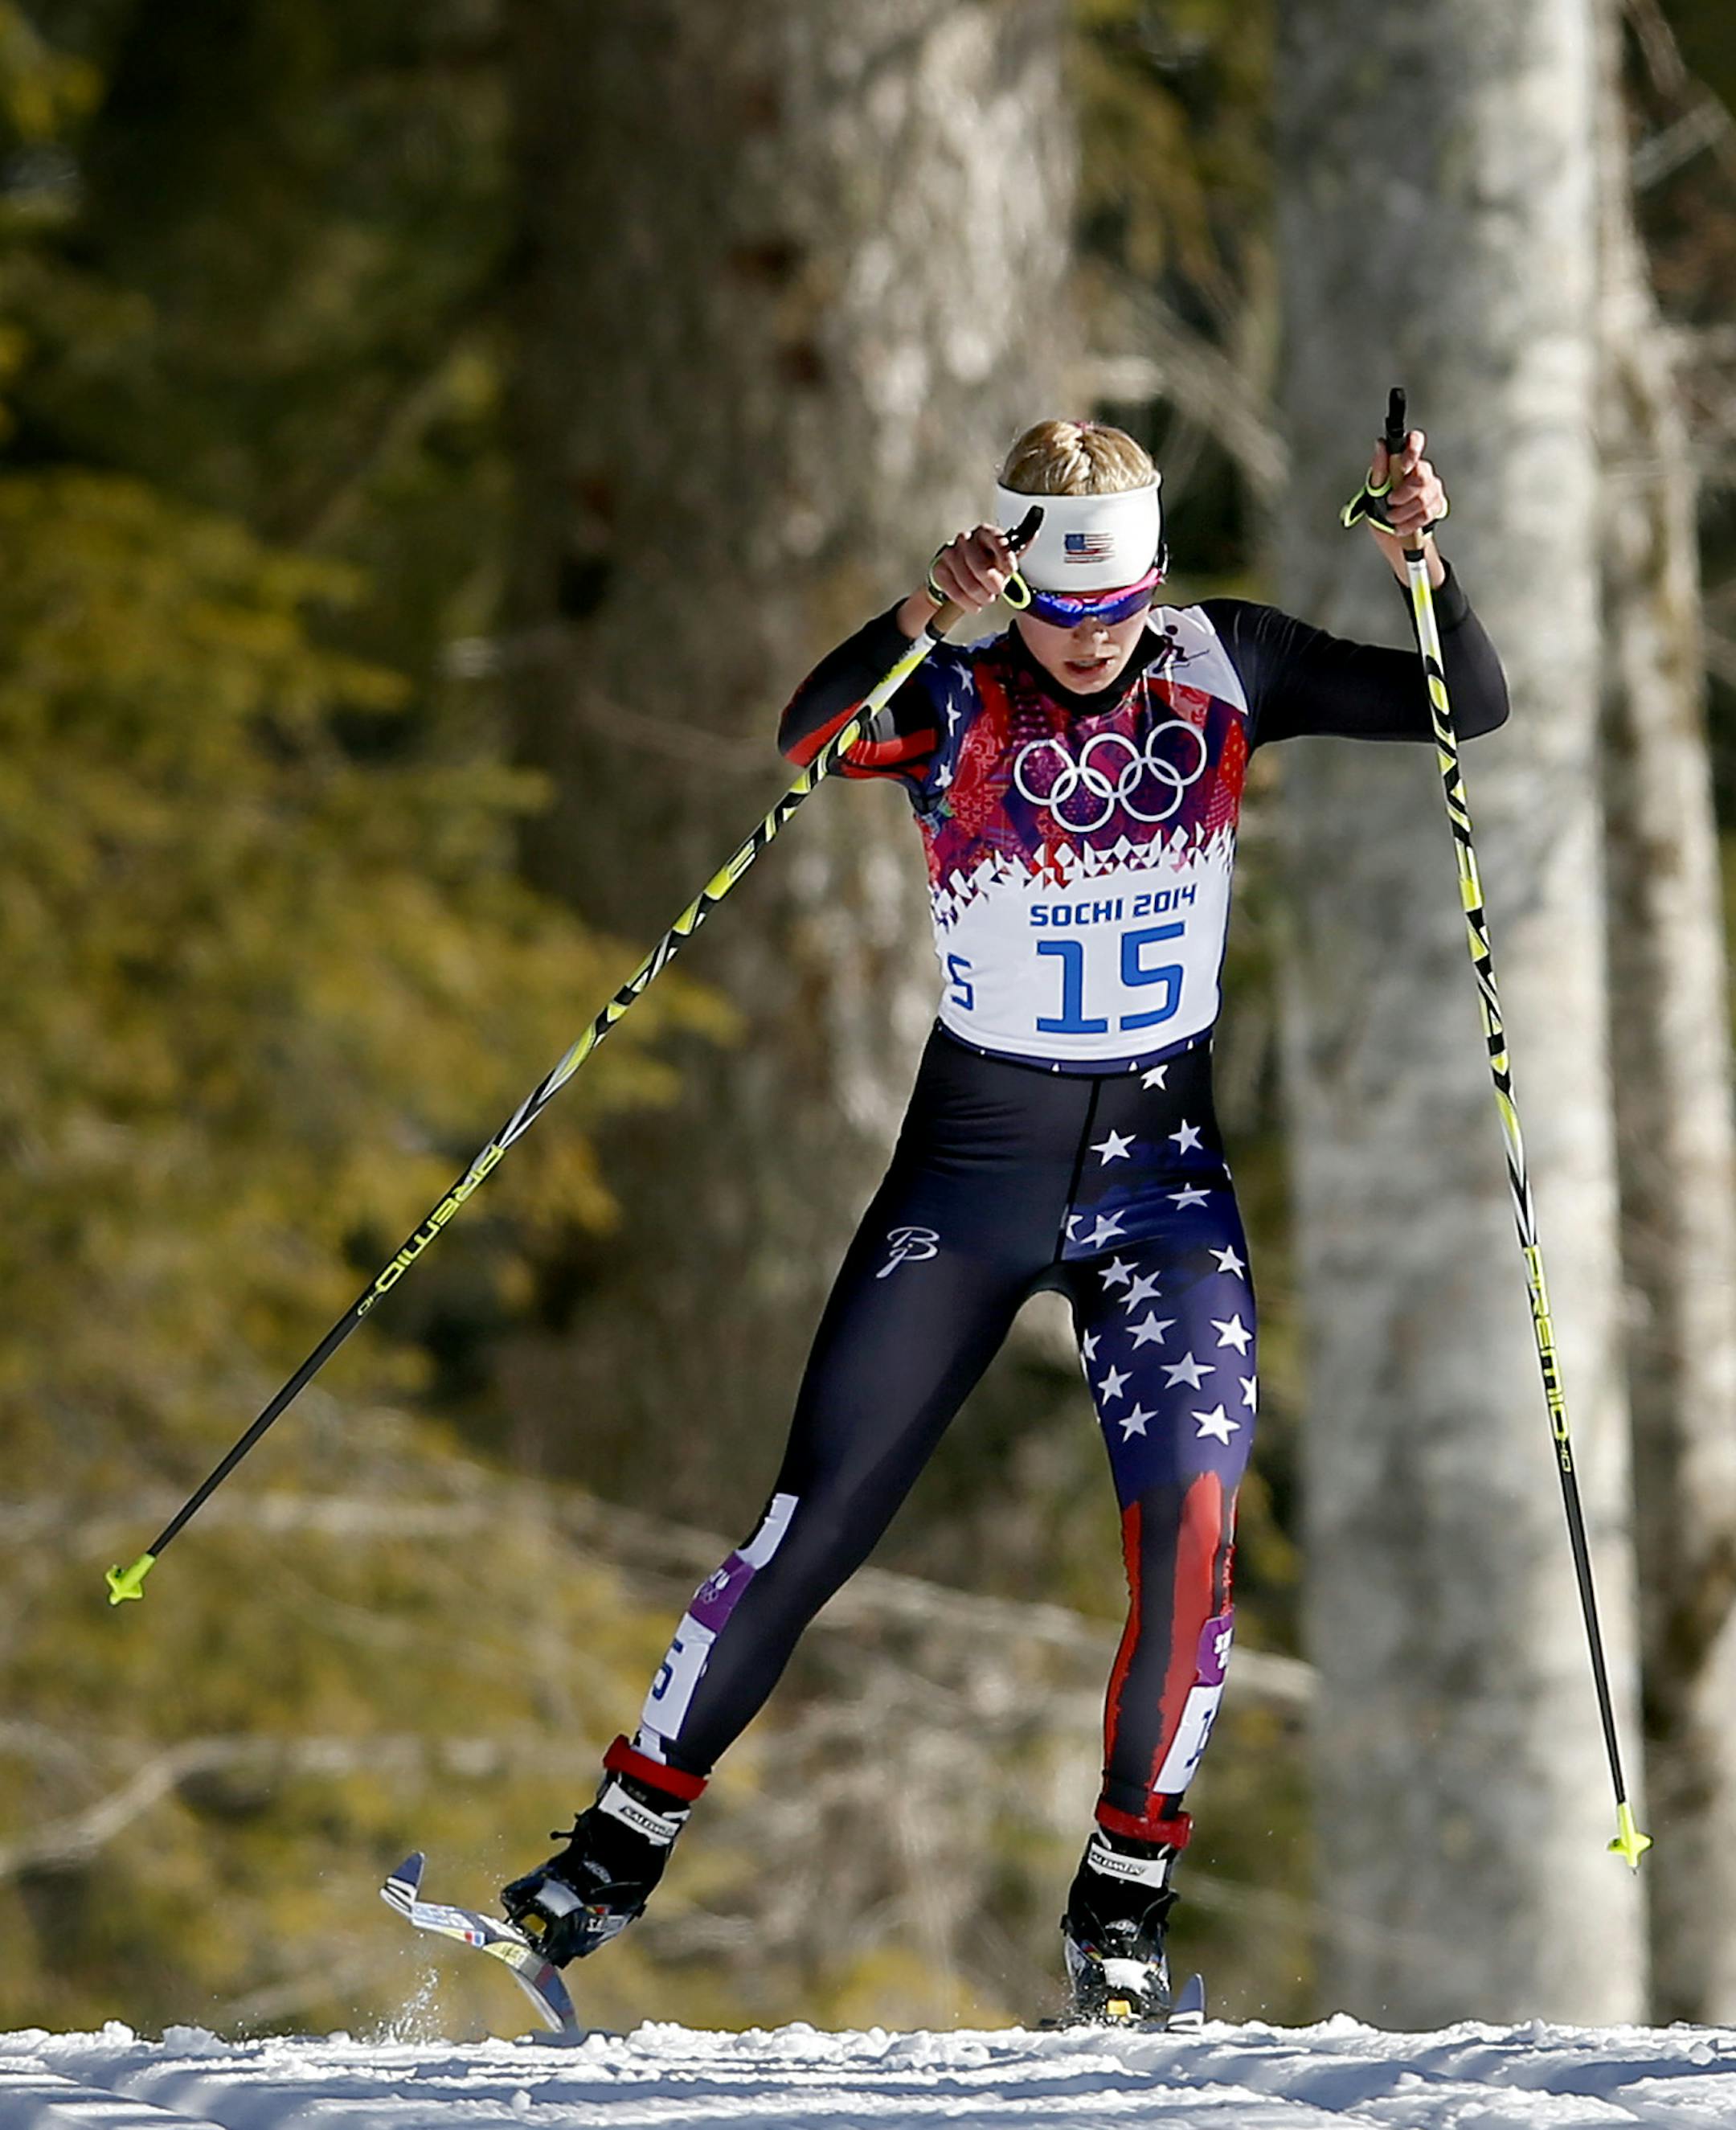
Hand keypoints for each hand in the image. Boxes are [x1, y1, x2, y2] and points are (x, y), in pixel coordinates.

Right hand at [926, 524, 1017, 612]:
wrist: (960, 574)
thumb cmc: (986, 564)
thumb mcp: (1003, 558)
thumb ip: (1017, 549)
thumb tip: (1032, 535)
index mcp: (985, 533)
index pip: (996, 540)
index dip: (1005, 557)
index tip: (1011, 571)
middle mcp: (966, 539)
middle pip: (980, 566)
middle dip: (993, 584)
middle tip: (997, 591)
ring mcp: (950, 553)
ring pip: (967, 582)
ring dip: (980, 596)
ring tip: (986, 599)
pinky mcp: (939, 569)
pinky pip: (953, 590)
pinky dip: (966, 602)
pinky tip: (974, 604)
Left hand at [1366, 429, 1447, 585]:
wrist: (1393, 540)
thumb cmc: (1381, 513)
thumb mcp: (1373, 493)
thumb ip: (1379, 471)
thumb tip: (1380, 444)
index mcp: (1405, 464)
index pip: (1415, 442)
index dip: (1413, 448)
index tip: (1404, 464)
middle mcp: (1422, 472)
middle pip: (1422, 474)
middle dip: (1403, 493)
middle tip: (1391, 502)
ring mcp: (1432, 489)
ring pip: (1424, 496)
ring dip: (1404, 512)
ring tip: (1392, 518)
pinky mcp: (1437, 506)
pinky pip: (1428, 513)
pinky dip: (1411, 523)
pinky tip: (1401, 527)